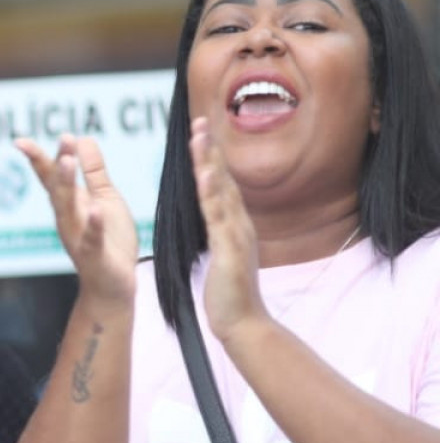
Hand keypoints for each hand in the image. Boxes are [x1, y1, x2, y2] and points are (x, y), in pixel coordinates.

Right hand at [14, 134, 137, 306]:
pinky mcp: (95, 255)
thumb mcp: (104, 198)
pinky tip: (96, 210)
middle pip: (59, 188)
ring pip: (69, 209)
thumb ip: (93, 171)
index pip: (50, 178)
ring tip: (67, 161)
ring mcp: (79, 237)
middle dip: (58, 164)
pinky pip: (92, 238)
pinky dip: (94, 225)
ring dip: (67, 185)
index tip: (19, 141)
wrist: (112, 286)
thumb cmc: (109, 241)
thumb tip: (82, 138)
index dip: (38, 159)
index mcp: (69, 204)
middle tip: (63, 139)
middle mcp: (67, 219)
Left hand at [189, 117, 268, 346]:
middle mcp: (238, 224)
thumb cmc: (228, 292)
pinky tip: (206, 175)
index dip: (211, 157)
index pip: (221, 185)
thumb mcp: (223, 255)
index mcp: (233, 225)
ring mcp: (236, 235)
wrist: (242, 322)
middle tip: (200, 120)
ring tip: (200, 137)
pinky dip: (213, 195)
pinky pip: (219, 217)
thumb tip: (217, 218)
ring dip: (210, 163)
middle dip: (211, 149)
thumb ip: (221, 234)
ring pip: (221, 192)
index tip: (201, 132)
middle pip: (224, 179)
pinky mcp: (230, 250)